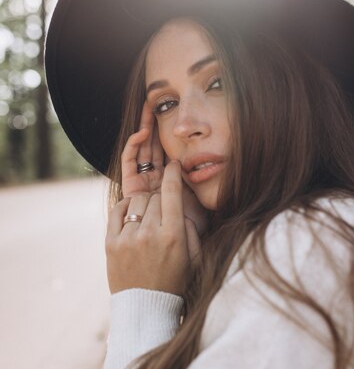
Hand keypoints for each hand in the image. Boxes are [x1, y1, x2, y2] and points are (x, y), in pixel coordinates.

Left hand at [106, 161, 199, 294]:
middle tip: (164, 209)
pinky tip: (132, 216)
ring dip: (144, 205)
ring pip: (136, 202)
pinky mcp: (110, 244)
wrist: (145, 308)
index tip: (173, 165)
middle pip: (155, 196)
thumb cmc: (175, 282)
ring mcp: (127, 239)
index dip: (173, 174)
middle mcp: (149, 234)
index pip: (172, 193)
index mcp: (173, 236)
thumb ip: (190, 229)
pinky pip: (117, 211)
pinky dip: (125, 208)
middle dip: (161, 198)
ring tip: (148, 218)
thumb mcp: (194, 258)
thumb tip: (180, 206)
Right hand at [121, 101, 207, 235]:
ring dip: (144, 130)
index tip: (173, 116)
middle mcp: (153, 185)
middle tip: (154, 103)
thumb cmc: (187, 237)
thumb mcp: (198, 206)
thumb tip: (210, 164)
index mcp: (168, 186)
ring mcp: (141, 188)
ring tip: (149, 109)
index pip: (166, 155)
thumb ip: (198, 188)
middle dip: (153, 126)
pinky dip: (133, 147)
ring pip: (141, 152)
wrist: (166, 266)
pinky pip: (129, 165)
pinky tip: (142, 132)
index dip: (168, 135)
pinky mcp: (130, 190)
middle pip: (152, 149)